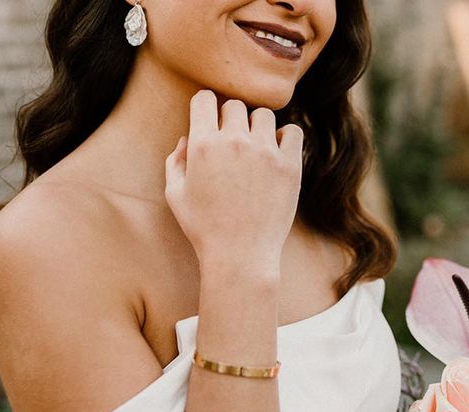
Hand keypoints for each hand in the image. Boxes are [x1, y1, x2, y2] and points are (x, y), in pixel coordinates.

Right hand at [164, 89, 303, 274]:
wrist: (240, 256)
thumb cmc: (204, 229)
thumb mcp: (175, 196)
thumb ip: (175, 161)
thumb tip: (187, 138)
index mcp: (203, 145)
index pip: (204, 99)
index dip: (205, 108)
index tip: (209, 122)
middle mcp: (235, 142)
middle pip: (234, 106)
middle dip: (230, 120)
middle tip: (231, 145)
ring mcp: (265, 153)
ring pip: (263, 115)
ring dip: (257, 127)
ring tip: (254, 150)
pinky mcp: (290, 166)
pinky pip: (293, 132)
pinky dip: (285, 138)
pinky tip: (276, 154)